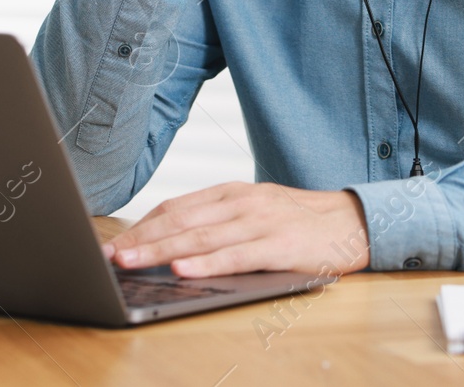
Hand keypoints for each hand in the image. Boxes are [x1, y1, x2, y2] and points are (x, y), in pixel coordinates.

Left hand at [101, 182, 370, 278]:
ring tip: (130, 263)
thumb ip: (219, 223)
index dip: (142, 226)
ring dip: (160, 251)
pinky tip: (182, 270)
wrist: (353, 222)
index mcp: (232, 193)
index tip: (114, 243)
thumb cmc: (298, 222)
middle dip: (140, 240)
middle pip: (180, 221)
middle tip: (110, 256)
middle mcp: (241, 202)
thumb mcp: (255, 212)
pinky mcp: (278, 245)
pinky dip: (205, 263)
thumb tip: (171, 245)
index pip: (176, 207)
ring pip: (200, 238)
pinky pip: (235, 255)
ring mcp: (259, 221)